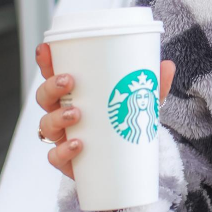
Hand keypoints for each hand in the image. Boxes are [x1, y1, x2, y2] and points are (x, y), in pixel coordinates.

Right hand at [35, 42, 175, 180]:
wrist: (127, 162)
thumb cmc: (125, 122)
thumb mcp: (140, 102)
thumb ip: (153, 85)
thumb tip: (167, 66)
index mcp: (74, 93)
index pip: (52, 73)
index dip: (45, 61)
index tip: (46, 49)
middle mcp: (61, 112)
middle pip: (44, 97)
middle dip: (51, 86)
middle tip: (68, 81)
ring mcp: (62, 136)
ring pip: (46, 124)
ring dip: (57, 117)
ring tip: (75, 114)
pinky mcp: (67, 160)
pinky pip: (55, 156)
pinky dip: (63, 151)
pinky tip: (77, 144)